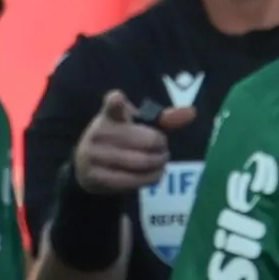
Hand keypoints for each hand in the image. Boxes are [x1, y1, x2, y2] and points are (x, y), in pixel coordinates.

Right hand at [69, 88, 190, 199]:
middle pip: (146, 140)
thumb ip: (163, 119)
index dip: (116, 102)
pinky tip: (155, 174)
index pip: (112, 105)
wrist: (86, 168)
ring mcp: (95, 156)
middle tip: (163, 148)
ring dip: (159, 163)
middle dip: (161, 145)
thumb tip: (191, 113)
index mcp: (109, 115)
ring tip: (161, 161)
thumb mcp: (136, 126)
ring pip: (142, 162)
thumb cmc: (118, 142)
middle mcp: (99, 133)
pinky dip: (150, 178)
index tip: (118, 99)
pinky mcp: (96, 177)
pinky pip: (133, 180)